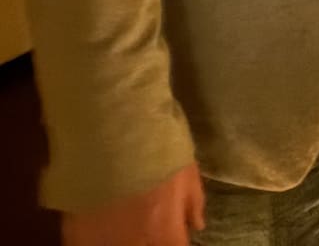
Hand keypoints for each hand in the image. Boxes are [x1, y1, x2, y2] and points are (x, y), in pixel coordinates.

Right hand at [62, 161, 204, 245]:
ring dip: (120, 240)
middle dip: (147, 240)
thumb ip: (193, 204)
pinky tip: (99, 227)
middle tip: (147, 225)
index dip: (174, 242)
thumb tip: (196, 225)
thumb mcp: (188, 173)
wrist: (113, 132)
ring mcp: (101, 243)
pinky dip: (93, 240)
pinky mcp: (73, 234)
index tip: (172, 235)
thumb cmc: (158, 150)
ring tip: (124, 224)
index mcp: (165, 234)